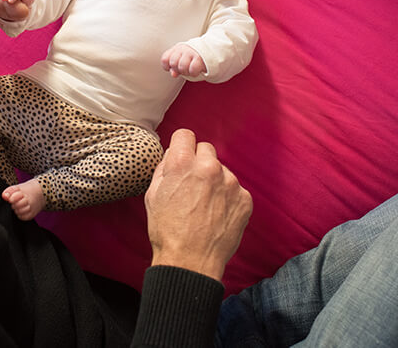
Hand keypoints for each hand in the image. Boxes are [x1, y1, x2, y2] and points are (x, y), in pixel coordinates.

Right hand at [144, 129, 251, 281]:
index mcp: (182, 163)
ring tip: (205, 207)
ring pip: (222, 170)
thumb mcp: (153, 194)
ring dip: (215, 182)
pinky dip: (227, 199)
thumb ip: (165, 168)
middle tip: (193, 186)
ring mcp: (230, 182)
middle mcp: (209, 167)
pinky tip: (217, 216)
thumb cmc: (167, 231)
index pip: (185, 135)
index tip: (182, 158)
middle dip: (199, 162)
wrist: (191, 262)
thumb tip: (175, 154)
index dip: (182, 147)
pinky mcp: (244, 198)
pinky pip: (235, 190)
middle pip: (206, 149)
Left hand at [161, 44, 205, 77]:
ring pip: (182, 66)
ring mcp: (191, 52)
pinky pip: (192, 69)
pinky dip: (194, 73)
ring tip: (191, 70)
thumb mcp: (183, 61)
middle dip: (178, 69)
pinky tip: (197, 70)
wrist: (211, 52)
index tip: (173, 68)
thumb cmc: (194, 59)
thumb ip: (175, 67)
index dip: (167, 66)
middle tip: (185, 69)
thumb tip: (173, 74)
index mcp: (176, 49)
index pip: (165, 59)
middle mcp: (183, 49)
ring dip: (186, 72)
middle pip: (173, 63)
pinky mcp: (199, 58)